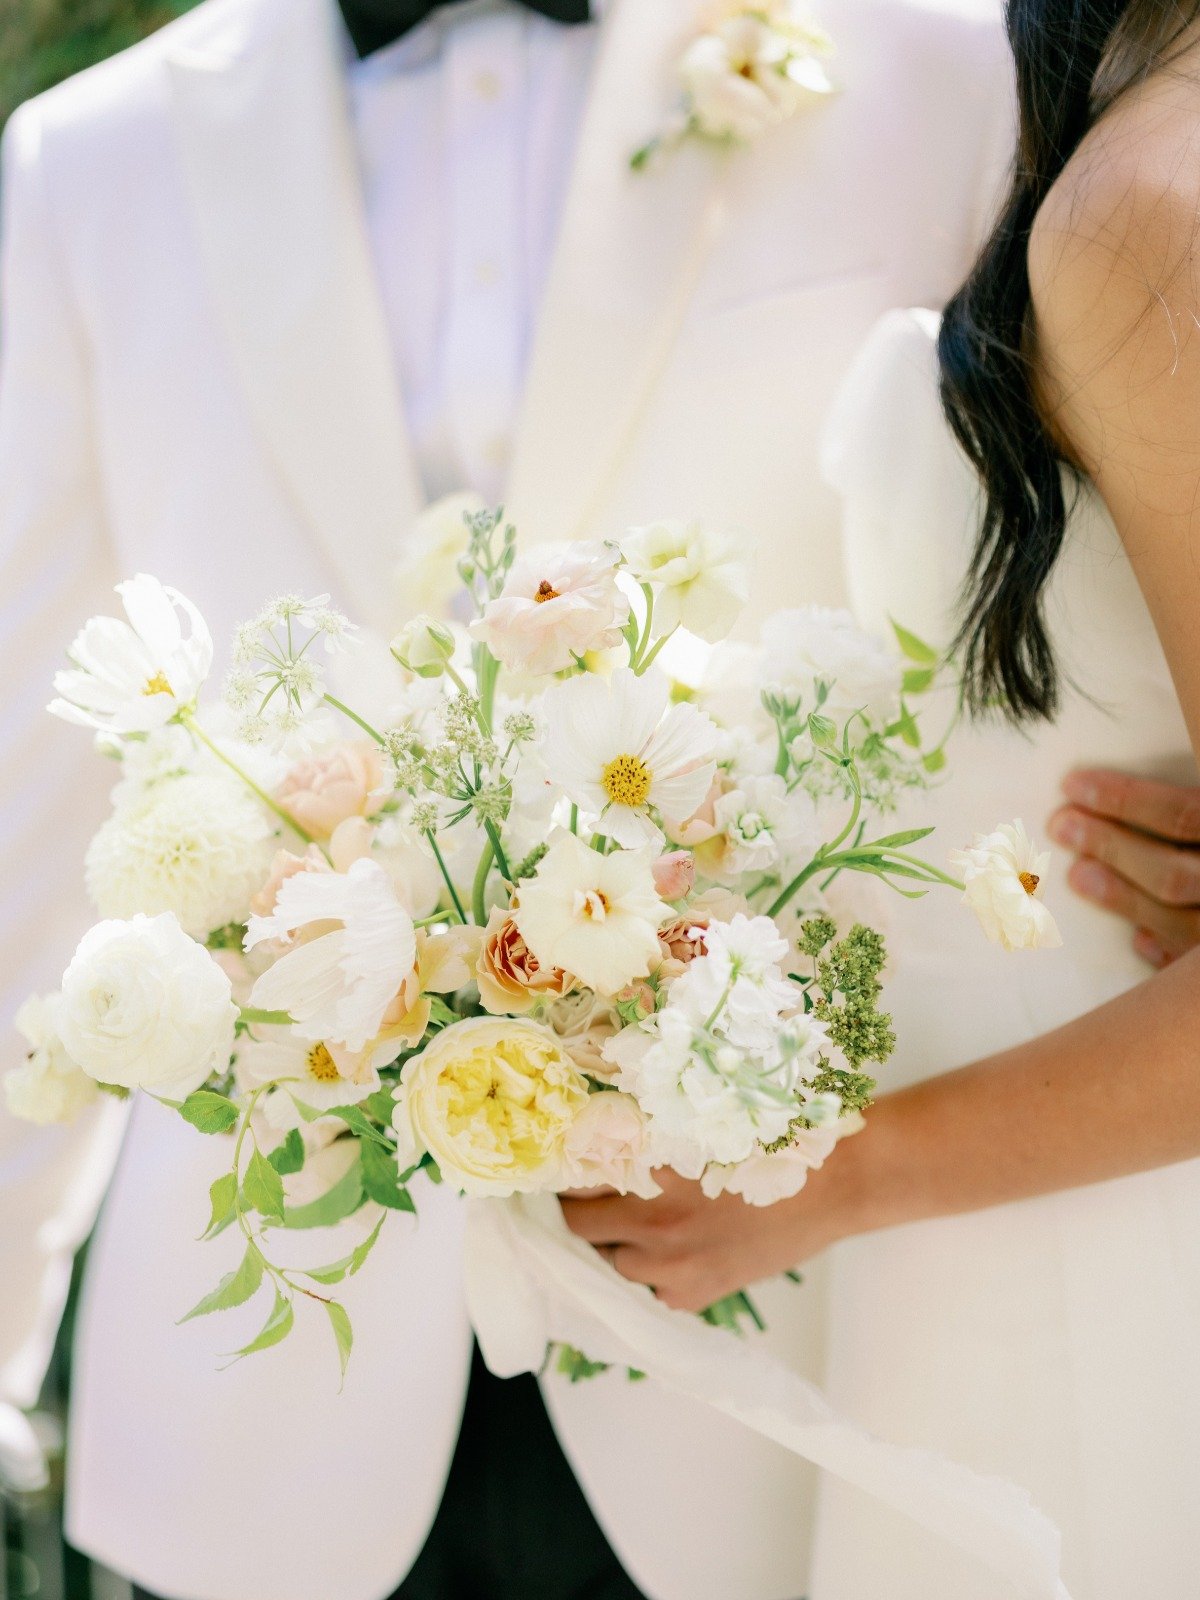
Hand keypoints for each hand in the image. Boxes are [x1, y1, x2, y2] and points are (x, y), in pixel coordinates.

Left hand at [559, 1163, 855, 1312]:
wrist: (829, 1185)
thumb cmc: (768, 1144)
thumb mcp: (697, 1128)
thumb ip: (648, 1142)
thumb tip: (603, 1147)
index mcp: (647, 1168)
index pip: (573, 1181)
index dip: (565, 1177)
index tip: (563, 1174)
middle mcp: (650, 1219)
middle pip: (579, 1227)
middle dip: (578, 1216)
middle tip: (586, 1204)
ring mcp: (670, 1264)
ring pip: (612, 1263)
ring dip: (615, 1247)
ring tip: (640, 1228)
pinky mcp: (693, 1294)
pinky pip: (649, 1291)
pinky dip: (653, 1275)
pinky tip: (673, 1253)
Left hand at [1049, 769, 1199, 966]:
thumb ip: (1180, 812)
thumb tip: (1110, 776)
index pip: (1182, 815)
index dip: (1126, 799)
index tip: (1071, 785)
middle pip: (1172, 875)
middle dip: (1111, 849)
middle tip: (1059, 826)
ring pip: (1178, 922)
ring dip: (1122, 899)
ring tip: (1077, 876)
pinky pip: (1186, 965)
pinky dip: (1163, 948)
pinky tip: (1137, 938)